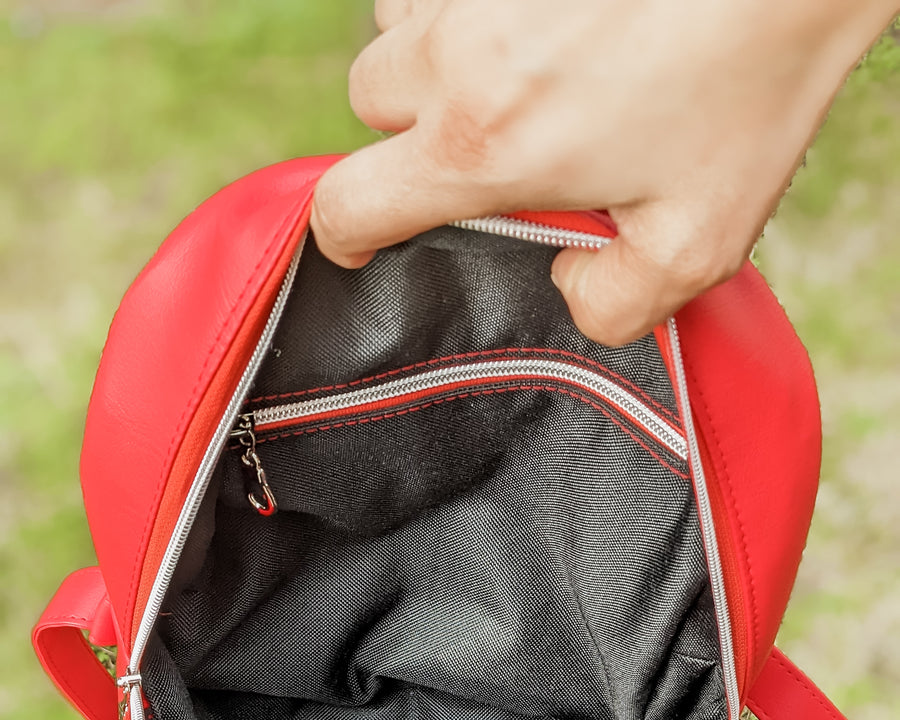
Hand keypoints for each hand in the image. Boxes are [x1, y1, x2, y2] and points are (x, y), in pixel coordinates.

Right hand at [311, 0, 896, 344]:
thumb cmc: (749, 90)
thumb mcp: (698, 243)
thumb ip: (613, 305)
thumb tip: (567, 288)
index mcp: (483, 144)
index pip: (348, 205)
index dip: (344, 238)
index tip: (365, 244)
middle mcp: (455, 54)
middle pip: (369, 104)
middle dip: (408, 135)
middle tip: (488, 149)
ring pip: (397, 28)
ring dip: (432, 60)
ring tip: (512, 76)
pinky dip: (462, 7)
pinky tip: (529, 23)